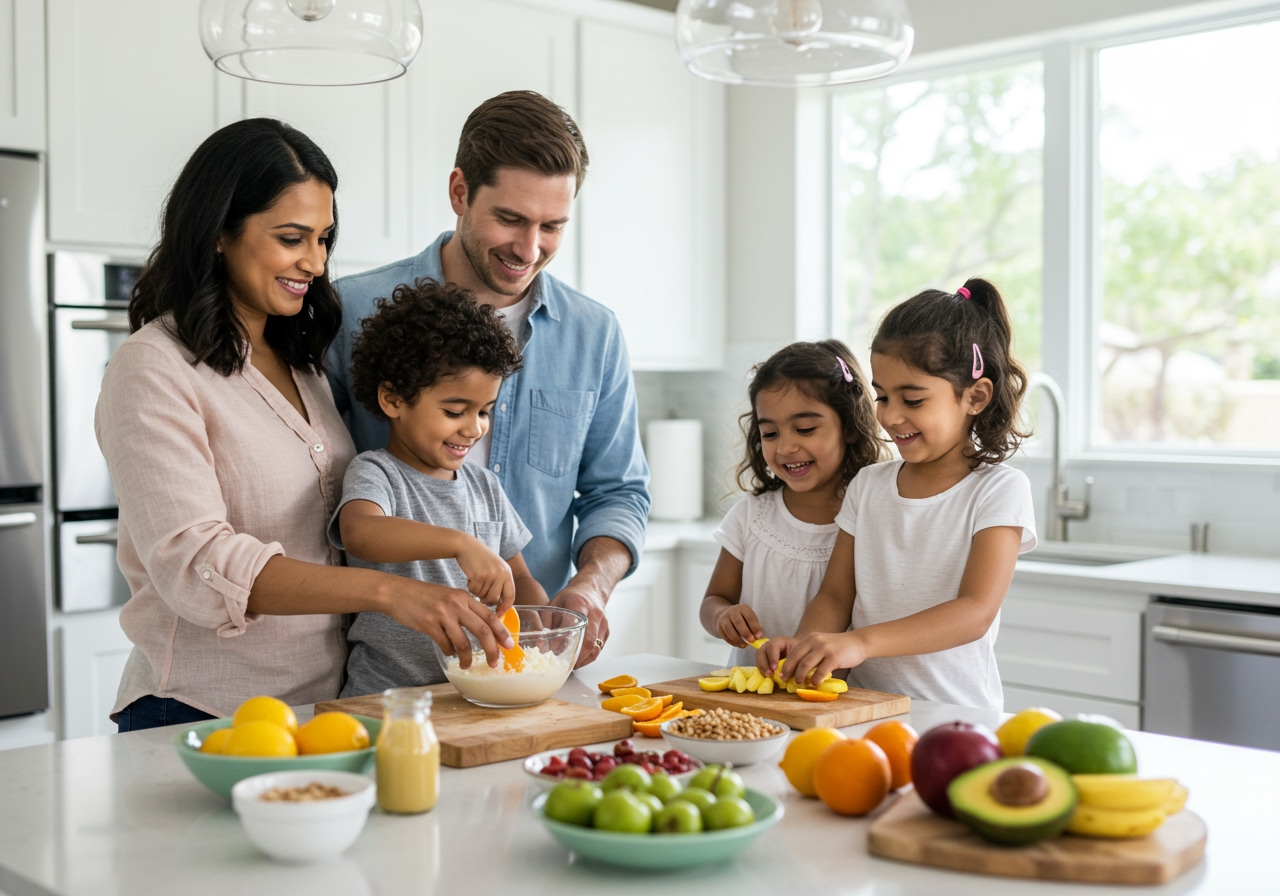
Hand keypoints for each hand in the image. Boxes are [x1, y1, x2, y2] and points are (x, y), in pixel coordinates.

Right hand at [383, 579, 513, 669]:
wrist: (397, 592)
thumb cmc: (423, 596)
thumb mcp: (449, 596)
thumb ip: (464, 608)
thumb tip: (481, 629)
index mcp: (464, 597)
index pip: (490, 616)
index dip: (502, 632)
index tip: (509, 645)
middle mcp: (456, 604)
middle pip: (482, 631)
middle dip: (492, 650)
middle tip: (494, 663)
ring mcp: (442, 614)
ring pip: (463, 642)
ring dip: (467, 658)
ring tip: (467, 665)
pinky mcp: (428, 624)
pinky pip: (445, 645)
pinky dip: (449, 652)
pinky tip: (449, 653)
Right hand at [454, 535, 515, 612]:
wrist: (466, 545)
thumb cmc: (480, 559)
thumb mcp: (495, 568)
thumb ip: (500, 583)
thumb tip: (499, 605)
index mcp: (507, 573)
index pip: (510, 596)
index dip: (505, 607)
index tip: (498, 614)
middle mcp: (502, 574)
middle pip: (494, 599)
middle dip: (486, 599)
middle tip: (480, 592)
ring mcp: (491, 574)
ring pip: (483, 596)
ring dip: (477, 592)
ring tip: (475, 580)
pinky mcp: (479, 575)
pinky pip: (474, 591)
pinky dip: (470, 587)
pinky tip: (470, 578)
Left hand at [551, 586, 608, 667]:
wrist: (590, 589)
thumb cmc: (570, 597)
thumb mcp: (554, 603)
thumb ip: (546, 623)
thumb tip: (541, 647)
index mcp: (579, 605)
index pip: (575, 628)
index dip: (565, 644)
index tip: (554, 653)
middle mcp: (595, 614)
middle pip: (588, 642)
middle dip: (576, 658)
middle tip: (564, 666)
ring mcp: (603, 623)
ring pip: (596, 648)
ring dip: (583, 660)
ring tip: (571, 665)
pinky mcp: (607, 630)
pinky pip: (599, 648)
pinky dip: (589, 657)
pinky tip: (579, 659)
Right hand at [715, 604, 762, 647]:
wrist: (726, 614)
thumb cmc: (743, 619)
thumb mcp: (749, 618)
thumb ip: (754, 627)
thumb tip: (758, 637)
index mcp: (743, 608)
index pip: (749, 616)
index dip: (755, 627)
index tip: (759, 636)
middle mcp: (732, 611)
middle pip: (738, 622)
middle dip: (745, 633)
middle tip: (752, 641)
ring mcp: (724, 618)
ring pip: (729, 629)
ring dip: (737, 639)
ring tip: (744, 645)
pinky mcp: (719, 626)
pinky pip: (724, 635)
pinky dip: (732, 642)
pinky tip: (738, 645)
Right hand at [757, 636, 797, 676]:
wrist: (796, 652)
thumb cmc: (798, 653)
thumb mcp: (798, 655)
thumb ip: (792, 662)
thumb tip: (787, 674)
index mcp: (779, 641)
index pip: (773, 646)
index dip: (772, 657)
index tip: (775, 668)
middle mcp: (769, 645)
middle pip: (761, 652)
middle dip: (764, 664)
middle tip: (769, 674)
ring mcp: (764, 651)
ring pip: (758, 658)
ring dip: (762, 668)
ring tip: (768, 676)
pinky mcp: (763, 659)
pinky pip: (759, 664)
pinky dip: (761, 670)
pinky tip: (767, 676)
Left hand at [785, 632, 867, 688]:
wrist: (858, 642)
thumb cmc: (839, 647)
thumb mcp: (822, 645)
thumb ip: (812, 653)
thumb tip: (798, 669)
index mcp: (811, 638)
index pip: (793, 651)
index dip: (786, 664)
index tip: (783, 674)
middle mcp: (815, 641)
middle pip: (796, 658)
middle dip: (789, 671)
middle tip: (787, 680)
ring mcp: (824, 649)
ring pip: (805, 665)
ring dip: (800, 676)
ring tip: (800, 683)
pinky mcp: (834, 657)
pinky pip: (820, 671)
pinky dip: (815, 680)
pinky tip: (815, 684)